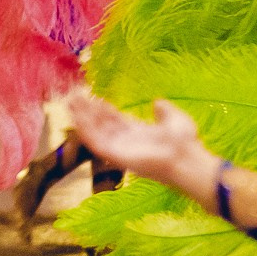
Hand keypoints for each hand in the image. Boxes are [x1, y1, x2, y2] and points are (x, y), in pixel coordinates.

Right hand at [71, 94, 218, 192]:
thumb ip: (164, 111)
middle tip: (75, 96)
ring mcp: (119, 149)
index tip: (94, 97)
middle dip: (88, 111)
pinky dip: (84, 129)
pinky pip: (94, 142)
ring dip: (82, 117)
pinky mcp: (114, 156)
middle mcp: (126, 141)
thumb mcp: (175, 120)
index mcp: (138, 133)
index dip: (104, 109)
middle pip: (101, 124)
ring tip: (70, 101)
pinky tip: (75, 116)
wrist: (186, 159)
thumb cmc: (184, 143)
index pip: (115, 120)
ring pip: (95, 131)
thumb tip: (157, 102)